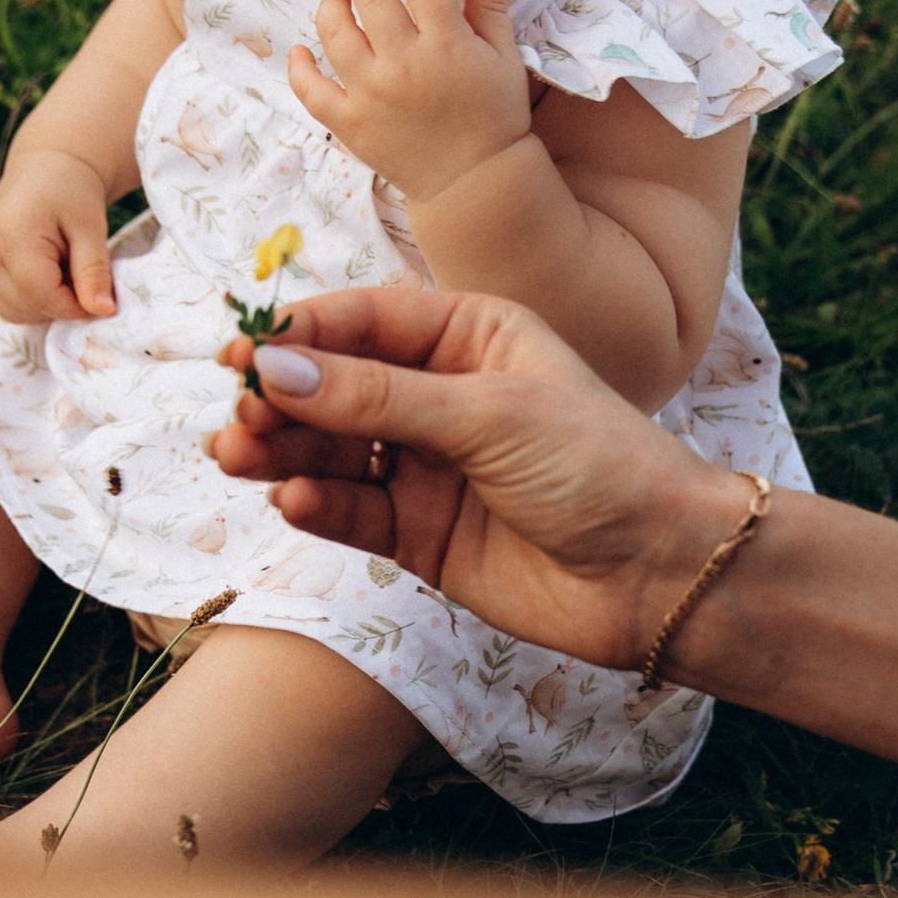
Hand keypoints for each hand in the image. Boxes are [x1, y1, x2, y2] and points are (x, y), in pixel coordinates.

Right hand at [0, 147, 119, 321]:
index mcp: (12, 239)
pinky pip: (5, 303)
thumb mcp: (90, 226)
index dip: (74, 307)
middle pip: (24, 308)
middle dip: (60, 306)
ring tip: (66, 274)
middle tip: (84, 279)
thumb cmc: (71, 191)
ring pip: (13, 312)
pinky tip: (51, 277)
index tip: (100, 297)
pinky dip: (31, 302)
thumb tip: (102, 311)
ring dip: (45, 307)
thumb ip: (94, 271)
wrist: (43, 168)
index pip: (41, 296)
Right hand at [210, 285, 746, 672]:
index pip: (365, 323)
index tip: (241, 350)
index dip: (300, 336)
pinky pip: (353, 513)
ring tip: (236, 458)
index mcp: (472, 336)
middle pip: (336, 389)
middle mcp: (444, 396)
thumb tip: (276, 368)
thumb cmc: (600, 466)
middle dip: (281, 399)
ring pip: (333, 453)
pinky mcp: (423, 536)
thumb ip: (378, 397)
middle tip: (237, 415)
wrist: (661, 573)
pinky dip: (319, 506)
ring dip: (282, 454)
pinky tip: (295, 502)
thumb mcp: (488, 413)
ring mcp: (430, 468)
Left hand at [290, 0, 530, 201]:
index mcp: (447, 44)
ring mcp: (372, 94)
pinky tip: (301, 52)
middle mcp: (405, 64)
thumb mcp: (504, 60)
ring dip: (330, 6)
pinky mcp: (350, 124)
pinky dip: (300, 67)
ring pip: (335, 33)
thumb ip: (491, 10)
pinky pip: (312, 89)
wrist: (475, 183)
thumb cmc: (495, 117)